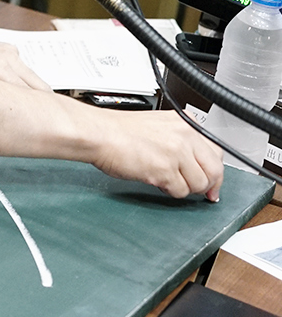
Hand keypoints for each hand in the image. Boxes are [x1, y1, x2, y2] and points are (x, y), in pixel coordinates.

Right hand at [89, 109, 223, 200]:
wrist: (100, 134)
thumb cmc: (119, 131)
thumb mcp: (158, 125)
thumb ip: (180, 139)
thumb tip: (194, 162)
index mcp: (186, 123)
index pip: (216, 151)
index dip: (214, 170)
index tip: (212, 181)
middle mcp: (186, 135)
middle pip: (214, 170)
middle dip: (208, 185)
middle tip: (203, 194)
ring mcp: (177, 153)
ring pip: (199, 184)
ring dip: (185, 188)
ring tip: (167, 181)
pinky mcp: (165, 170)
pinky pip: (180, 192)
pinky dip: (169, 191)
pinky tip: (156, 181)